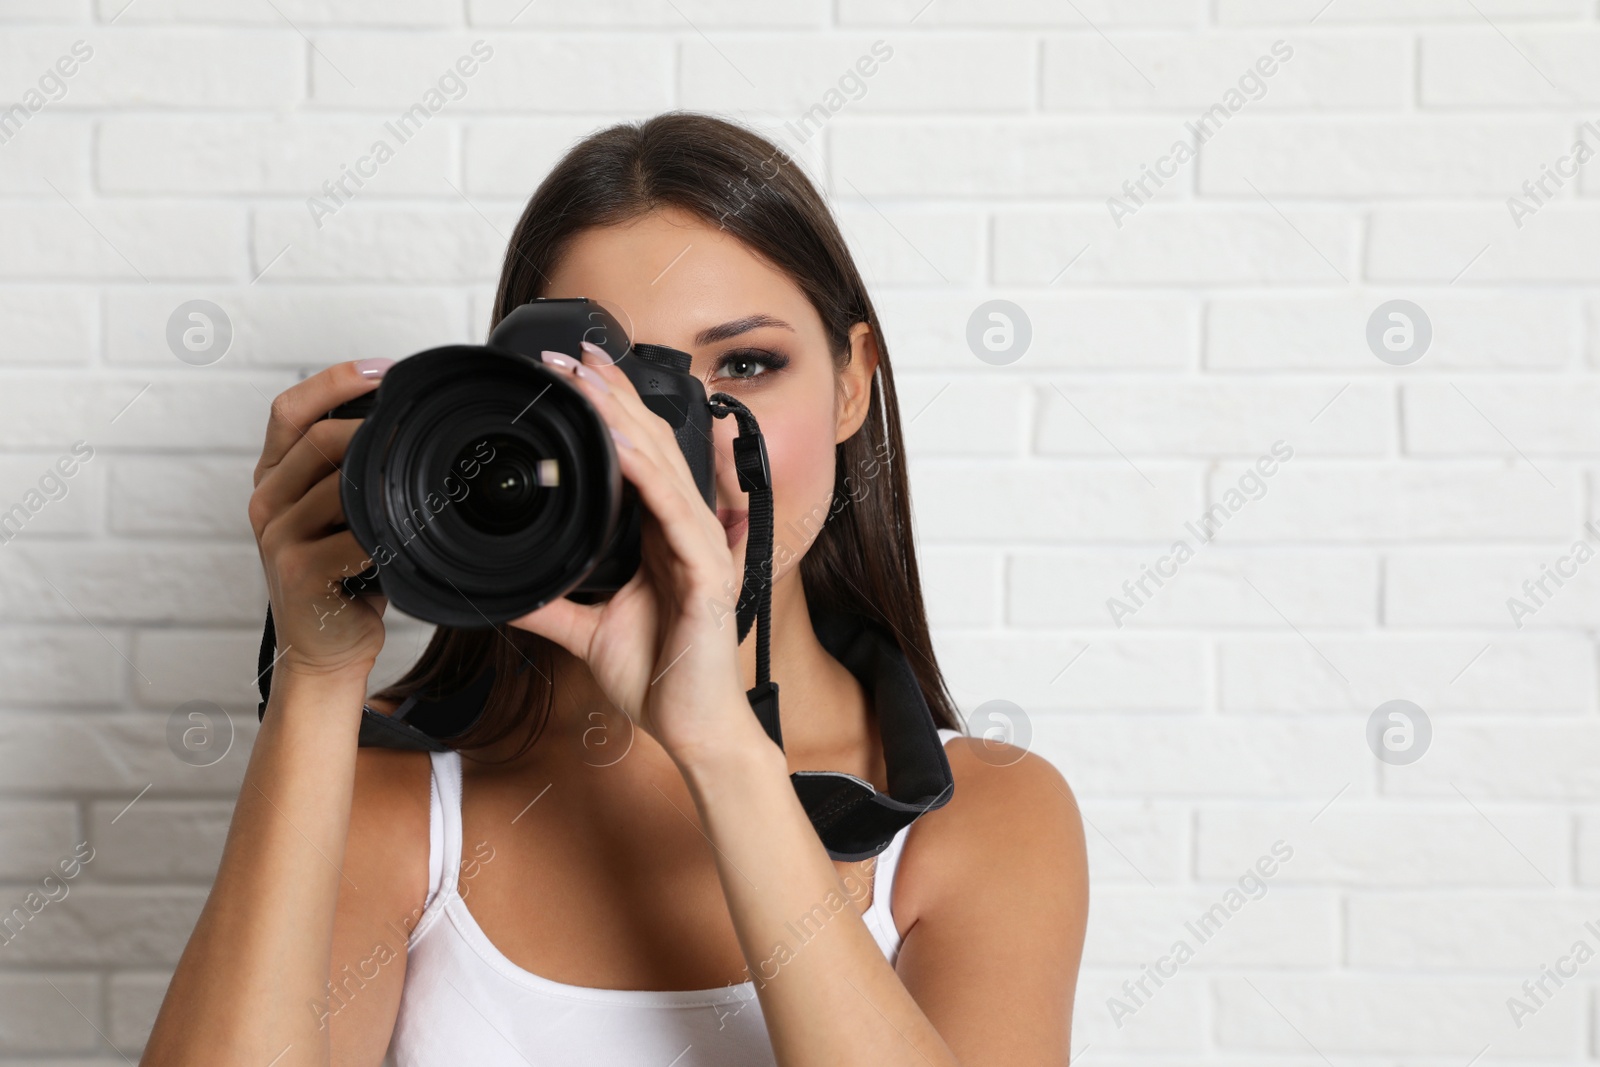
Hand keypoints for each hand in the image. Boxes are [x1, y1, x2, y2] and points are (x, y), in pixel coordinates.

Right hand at [248, 359, 392, 683]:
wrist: (326, 652)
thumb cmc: (347, 580)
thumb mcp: (344, 517)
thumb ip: (354, 473)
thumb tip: (405, 422)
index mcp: (274, 479)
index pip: (289, 410)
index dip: (334, 380)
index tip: (384, 368)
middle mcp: (266, 501)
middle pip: (319, 438)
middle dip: (374, 428)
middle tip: (422, 431)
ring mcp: (277, 536)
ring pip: (339, 483)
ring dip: (387, 481)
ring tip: (425, 484)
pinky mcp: (298, 570)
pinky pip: (353, 535)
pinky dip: (388, 531)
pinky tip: (411, 533)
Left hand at [508, 342, 756, 767]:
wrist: (693, 730)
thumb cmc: (661, 678)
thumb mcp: (590, 630)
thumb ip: (554, 604)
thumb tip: (508, 592)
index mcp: (664, 537)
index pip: (640, 456)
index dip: (612, 410)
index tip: (575, 372)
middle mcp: (689, 531)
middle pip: (653, 444)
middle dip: (614, 395)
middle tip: (575, 352)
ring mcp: (703, 548)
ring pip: (664, 466)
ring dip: (626, 419)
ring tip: (592, 379)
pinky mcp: (710, 574)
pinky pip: (678, 513)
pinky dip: (650, 476)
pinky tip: (625, 446)